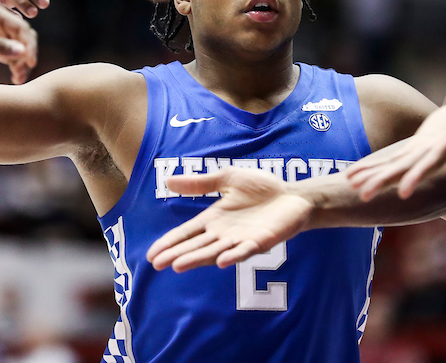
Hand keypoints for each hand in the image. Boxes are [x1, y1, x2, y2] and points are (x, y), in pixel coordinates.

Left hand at [0, 1, 37, 83]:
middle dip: (26, 55)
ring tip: (18, 78)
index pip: (20, 26)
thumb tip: (22, 51)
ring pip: (18, 48)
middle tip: (22, 73)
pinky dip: (15, 66)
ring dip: (21, 63)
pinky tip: (16, 77)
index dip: (29, 43)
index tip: (31, 61)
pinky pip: (9, 56)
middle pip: (22, 37)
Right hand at [146, 168, 312, 272]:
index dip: (170, 243)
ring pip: (215, 251)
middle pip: (196, 246)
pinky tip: (221, 261)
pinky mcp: (261, 241)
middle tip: (157, 264)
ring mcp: (241, 239)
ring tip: (178, 266)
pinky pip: (245, 250)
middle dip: (177, 254)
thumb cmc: (261, 188)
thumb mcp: (227, 179)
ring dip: (198, 259)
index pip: (187, 233)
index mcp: (214, 219)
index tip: (152, 255)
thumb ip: (200, 184)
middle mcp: (224, 233)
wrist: (293, 195)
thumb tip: (168, 181)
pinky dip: (233, 256)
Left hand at [347, 75, 445, 200]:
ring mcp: (422, 152)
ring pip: (395, 168)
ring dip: (373, 177)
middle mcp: (434, 152)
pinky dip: (372, 167)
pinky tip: (352, 175)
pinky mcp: (414, 149)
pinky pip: (390, 160)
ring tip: (350, 185)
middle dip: (386, 181)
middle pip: (408, 169)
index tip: (404, 191)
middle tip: (363, 195)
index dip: (419, 174)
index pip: (435, 159)